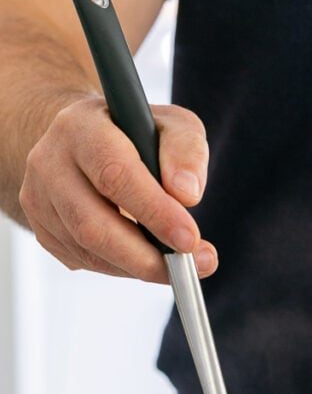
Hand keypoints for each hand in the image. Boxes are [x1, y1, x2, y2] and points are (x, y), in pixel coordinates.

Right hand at [18, 95, 216, 282]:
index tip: (189, 239)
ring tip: (176, 265)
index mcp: (81, 127)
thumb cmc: (136, 134)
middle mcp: (50, 163)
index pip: (114, 175)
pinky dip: (123, 267)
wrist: (87, 142)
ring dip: (138, 266)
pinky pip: (86, 260)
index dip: (154, 212)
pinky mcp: (43, 230)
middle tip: (189, 268)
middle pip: (92, 225)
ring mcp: (40, 200)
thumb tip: (187, 194)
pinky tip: (145, 256)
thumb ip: (186, 151)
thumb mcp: (172, 126)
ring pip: (89, 250)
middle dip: (146, 256)